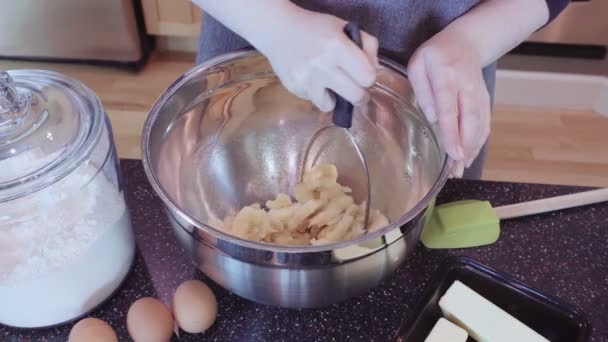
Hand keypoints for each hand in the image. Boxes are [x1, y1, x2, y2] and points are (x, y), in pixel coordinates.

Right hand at [253, 9, 378, 111]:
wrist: (278, 30)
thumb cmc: (316, 28)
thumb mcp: (345, 27)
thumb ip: (368, 45)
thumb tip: (376, 70)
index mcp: (337, 46)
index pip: (368, 76)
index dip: (369, 77)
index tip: (363, 75)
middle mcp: (322, 65)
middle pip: (355, 96)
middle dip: (359, 95)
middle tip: (355, 90)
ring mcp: (306, 79)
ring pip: (332, 106)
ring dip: (335, 98)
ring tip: (331, 85)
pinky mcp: (294, 88)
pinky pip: (315, 101)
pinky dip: (318, 95)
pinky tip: (313, 80)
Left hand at [407, 32, 490, 177]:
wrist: (466, 41)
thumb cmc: (435, 54)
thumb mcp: (419, 63)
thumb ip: (423, 89)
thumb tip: (432, 117)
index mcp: (447, 76)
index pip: (450, 109)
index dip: (452, 133)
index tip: (453, 153)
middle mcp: (467, 86)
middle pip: (469, 121)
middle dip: (464, 148)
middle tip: (455, 171)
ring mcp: (479, 94)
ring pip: (480, 125)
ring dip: (471, 149)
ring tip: (459, 170)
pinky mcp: (484, 100)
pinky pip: (484, 124)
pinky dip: (478, 142)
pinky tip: (468, 157)